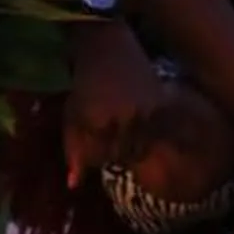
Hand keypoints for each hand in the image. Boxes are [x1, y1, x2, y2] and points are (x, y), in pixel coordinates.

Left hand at [60, 24, 168, 186]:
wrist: (107, 46)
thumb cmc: (84, 84)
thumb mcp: (72, 116)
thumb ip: (73, 151)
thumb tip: (73, 187)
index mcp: (96, 121)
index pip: (97, 158)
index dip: (91, 151)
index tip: (90, 132)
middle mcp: (122, 118)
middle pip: (120, 155)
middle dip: (111, 147)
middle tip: (107, 127)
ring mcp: (144, 111)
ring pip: (140, 146)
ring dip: (130, 141)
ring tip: (119, 123)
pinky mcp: (160, 103)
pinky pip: (155, 132)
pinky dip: (147, 131)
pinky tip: (136, 117)